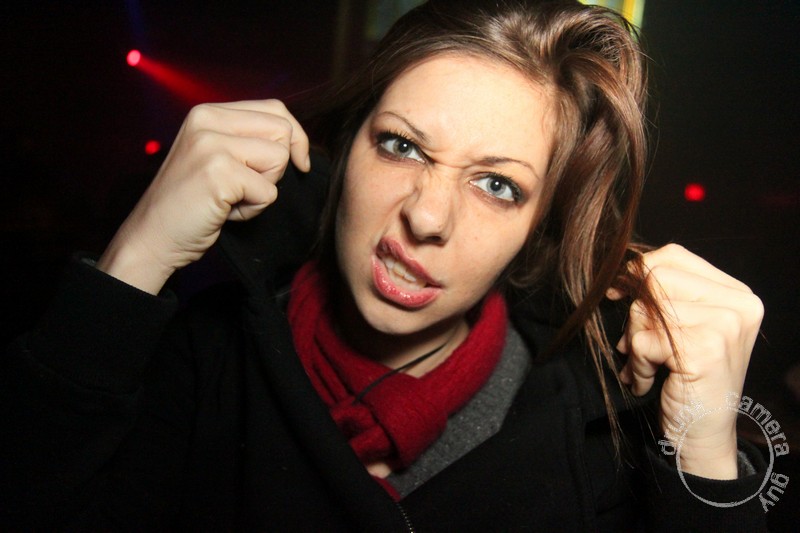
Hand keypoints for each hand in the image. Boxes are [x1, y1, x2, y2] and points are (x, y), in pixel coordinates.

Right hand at [98, 100, 309, 293]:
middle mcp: (207, 120)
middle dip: (277, 166)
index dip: (295, 139)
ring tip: (231, 199)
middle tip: (245, 186)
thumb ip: (247, 140)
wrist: (152, 236)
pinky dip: (253, 210)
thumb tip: (297, 140)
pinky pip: (268, 192)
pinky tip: (224, 211)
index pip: (275, 109)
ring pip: (279, 160)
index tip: (298, 164)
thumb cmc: (192, 203)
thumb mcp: (216, 157)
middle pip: (283, 131)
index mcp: (209, 112)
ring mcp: (211, 144)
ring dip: (264, 190)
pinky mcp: (218, 173)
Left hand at [609, 244, 763, 478]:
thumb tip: (619, 273)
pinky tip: (650, 381)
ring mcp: (724, 325)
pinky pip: (643, 340)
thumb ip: (662, 295)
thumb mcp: (680, 328)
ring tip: (648, 366)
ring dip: (634, 343)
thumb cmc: (687, 380)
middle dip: (635, 313)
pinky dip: (637, 364)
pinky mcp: (704, 349)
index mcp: (736, 294)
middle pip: (656, 277)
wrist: (700, 434)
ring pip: (645, 308)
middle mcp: (738, 305)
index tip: (617, 293)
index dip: (638, 272)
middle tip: (638, 345)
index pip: (674, 256)